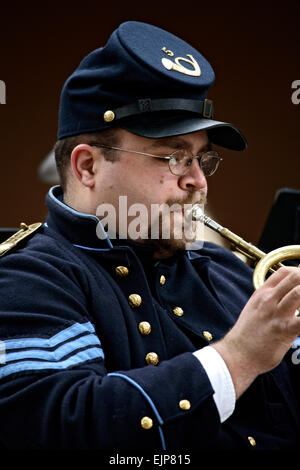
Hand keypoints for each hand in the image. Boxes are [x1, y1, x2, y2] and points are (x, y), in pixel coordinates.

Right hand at [213, 266, 299, 397]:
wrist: (237, 353)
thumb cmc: (247, 334)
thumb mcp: (255, 308)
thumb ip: (269, 299)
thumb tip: (284, 295)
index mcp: (262, 293)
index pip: (285, 272)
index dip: (299, 272)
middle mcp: (269, 300)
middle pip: (295, 277)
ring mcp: (276, 313)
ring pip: (299, 293)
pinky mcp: (284, 330)